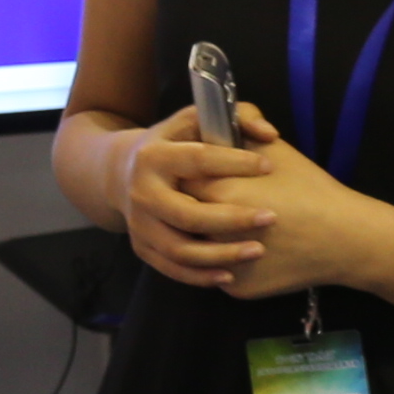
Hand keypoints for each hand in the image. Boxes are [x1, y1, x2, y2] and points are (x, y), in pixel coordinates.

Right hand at [119, 114, 282, 291]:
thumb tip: (271, 136)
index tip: (269, 166)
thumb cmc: (175, 144)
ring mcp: (139, 224)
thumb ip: (237, 117)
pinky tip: (230, 274)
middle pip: (187, 214)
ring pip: (180, 249)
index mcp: (155, 156)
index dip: (234, 163)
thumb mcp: (196, 121)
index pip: (198, 159)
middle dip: (232, 218)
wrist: (123, 173)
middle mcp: (142, 192)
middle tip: (270, 218)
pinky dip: (200, 276)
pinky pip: (172, 268)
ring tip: (258, 251)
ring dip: (220, 254)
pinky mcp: (141, 247)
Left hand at [191, 115, 393, 306]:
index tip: (201, 173)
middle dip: (192, 208)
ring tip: (223, 227)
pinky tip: (250, 251)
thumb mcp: (273, 148)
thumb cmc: (309, 187)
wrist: (344, 237)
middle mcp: (211, 232)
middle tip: (210, 200)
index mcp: (217, 192)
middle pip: (183, 217)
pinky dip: (231, 263)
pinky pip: (222, 273)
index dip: (190, 176)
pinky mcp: (237, 288)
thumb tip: (211, 127)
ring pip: (198, 250)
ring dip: (205, 239)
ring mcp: (222, 265)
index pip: (182, 182)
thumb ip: (237, 129)